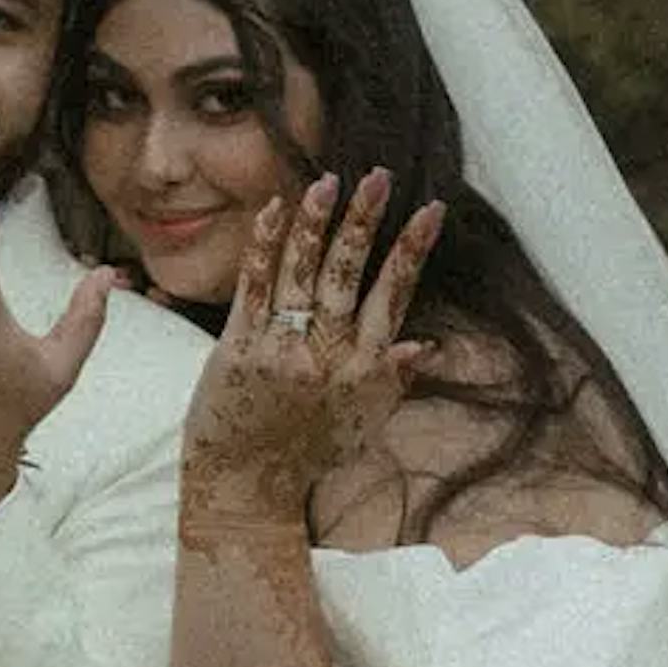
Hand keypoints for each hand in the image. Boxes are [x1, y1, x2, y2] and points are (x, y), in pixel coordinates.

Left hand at [182, 171, 444, 530]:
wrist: (245, 489)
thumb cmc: (306, 457)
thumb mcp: (363, 424)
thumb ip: (394, 381)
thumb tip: (425, 343)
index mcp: (363, 370)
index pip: (394, 296)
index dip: (412, 250)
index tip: (429, 209)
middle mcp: (326, 355)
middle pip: (350, 274)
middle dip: (366, 221)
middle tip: (378, 177)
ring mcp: (280, 349)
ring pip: (301, 272)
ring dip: (316, 223)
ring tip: (328, 182)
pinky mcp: (237, 347)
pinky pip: (253, 285)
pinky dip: (264, 246)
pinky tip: (273, 209)